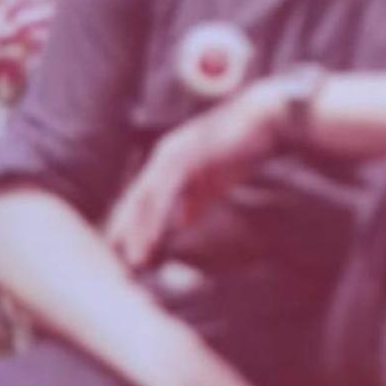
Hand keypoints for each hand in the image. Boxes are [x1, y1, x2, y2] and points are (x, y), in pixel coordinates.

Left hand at [105, 84, 281, 269]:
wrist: (265, 121)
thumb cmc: (242, 148)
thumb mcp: (214, 179)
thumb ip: (195, 199)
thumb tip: (182, 222)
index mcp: (168, 160)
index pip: (142, 196)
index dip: (131, 224)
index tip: (123, 252)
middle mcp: (164, 156)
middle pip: (137, 199)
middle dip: (126, 232)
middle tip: (120, 264)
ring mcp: (174, 155)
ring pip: (147, 200)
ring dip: (139, 232)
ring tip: (136, 261)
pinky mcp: (188, 158)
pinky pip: (166, 195)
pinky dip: (157, 220)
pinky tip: (154, 241)